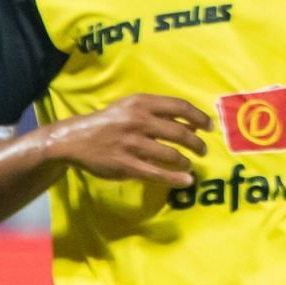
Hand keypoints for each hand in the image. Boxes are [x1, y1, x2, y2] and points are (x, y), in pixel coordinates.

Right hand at [46, 93, 212, 187]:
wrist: (75, 139)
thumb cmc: (111, 122)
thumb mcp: (132, 107)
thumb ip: (160, 112)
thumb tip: (194, 123)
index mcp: (141, 103)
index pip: (180, 107)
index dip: (199, 117)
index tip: (210, 127)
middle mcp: (138, 121)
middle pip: (180, 132)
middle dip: (197, 144)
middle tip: (203, 151)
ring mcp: (131, 144)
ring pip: (171, 155)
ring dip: (186, 162)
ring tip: (189, 165)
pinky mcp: (125, 165)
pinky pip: (157, 173)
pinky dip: (175, 178)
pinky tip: (186, 181)